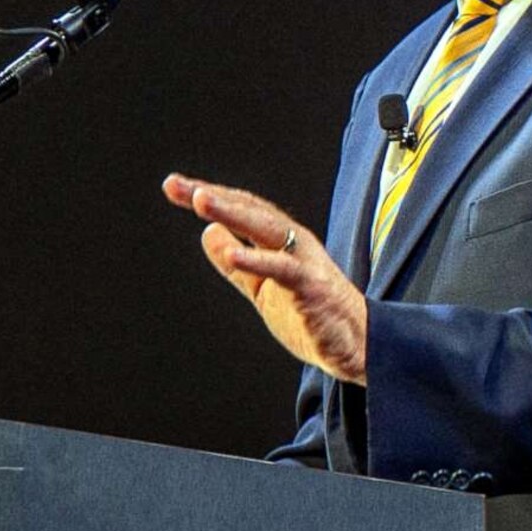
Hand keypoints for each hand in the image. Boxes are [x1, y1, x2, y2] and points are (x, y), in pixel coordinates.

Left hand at [163, 173, 366, 384]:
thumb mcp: (262, 288)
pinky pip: (283, 268)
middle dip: (212, 196)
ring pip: (265, 228)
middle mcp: (293, 242)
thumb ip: (236, 264)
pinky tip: (232, 253)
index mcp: (281, 241)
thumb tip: (207, 233)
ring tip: (200, 200)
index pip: (240, 209)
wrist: (356, 345)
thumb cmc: (312, 314)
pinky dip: (257, 259)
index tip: (175, 187)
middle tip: (178, 185)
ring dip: (232, 212)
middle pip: (249, 209)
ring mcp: (303, 262)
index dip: (208, 196)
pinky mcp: (311, 286)